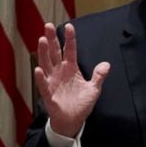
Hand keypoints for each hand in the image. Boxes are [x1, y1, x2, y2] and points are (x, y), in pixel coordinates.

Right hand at [34, 23, 109, 137]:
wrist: (73, 121)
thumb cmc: (81, 104)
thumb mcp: (94, 89)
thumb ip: (99, 76)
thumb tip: (106, 64)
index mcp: (71, 69)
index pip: (70, 50)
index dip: (70, 39)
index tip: (69, 26)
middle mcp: (59, 72)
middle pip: (54, 53)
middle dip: (52, 39)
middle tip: (48, 25)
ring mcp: (52, 82)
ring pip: (46, 64)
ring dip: (44, 53)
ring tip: (42, 40)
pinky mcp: (49, 95)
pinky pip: (44, 85)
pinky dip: (41, 78)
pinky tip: (39, 69)